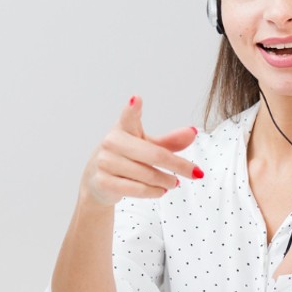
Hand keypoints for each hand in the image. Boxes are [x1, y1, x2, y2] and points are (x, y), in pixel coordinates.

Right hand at [81, 96, 201, 206]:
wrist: (96, 181)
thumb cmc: (126, 157)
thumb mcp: (146, 145)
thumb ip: (169, 141)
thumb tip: (193, 132)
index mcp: (123, 128)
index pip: (128, 117)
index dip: (132, 109)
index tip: (137, 99)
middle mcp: (111, 143)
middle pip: (155, 155)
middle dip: (179, 166)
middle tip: (195, 173)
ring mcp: (105, 163)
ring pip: (149, 175)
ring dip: (168, 181)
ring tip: (174, 182)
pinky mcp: (103, 182)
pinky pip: (138, 189)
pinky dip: (155, 192)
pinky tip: (161, 191)